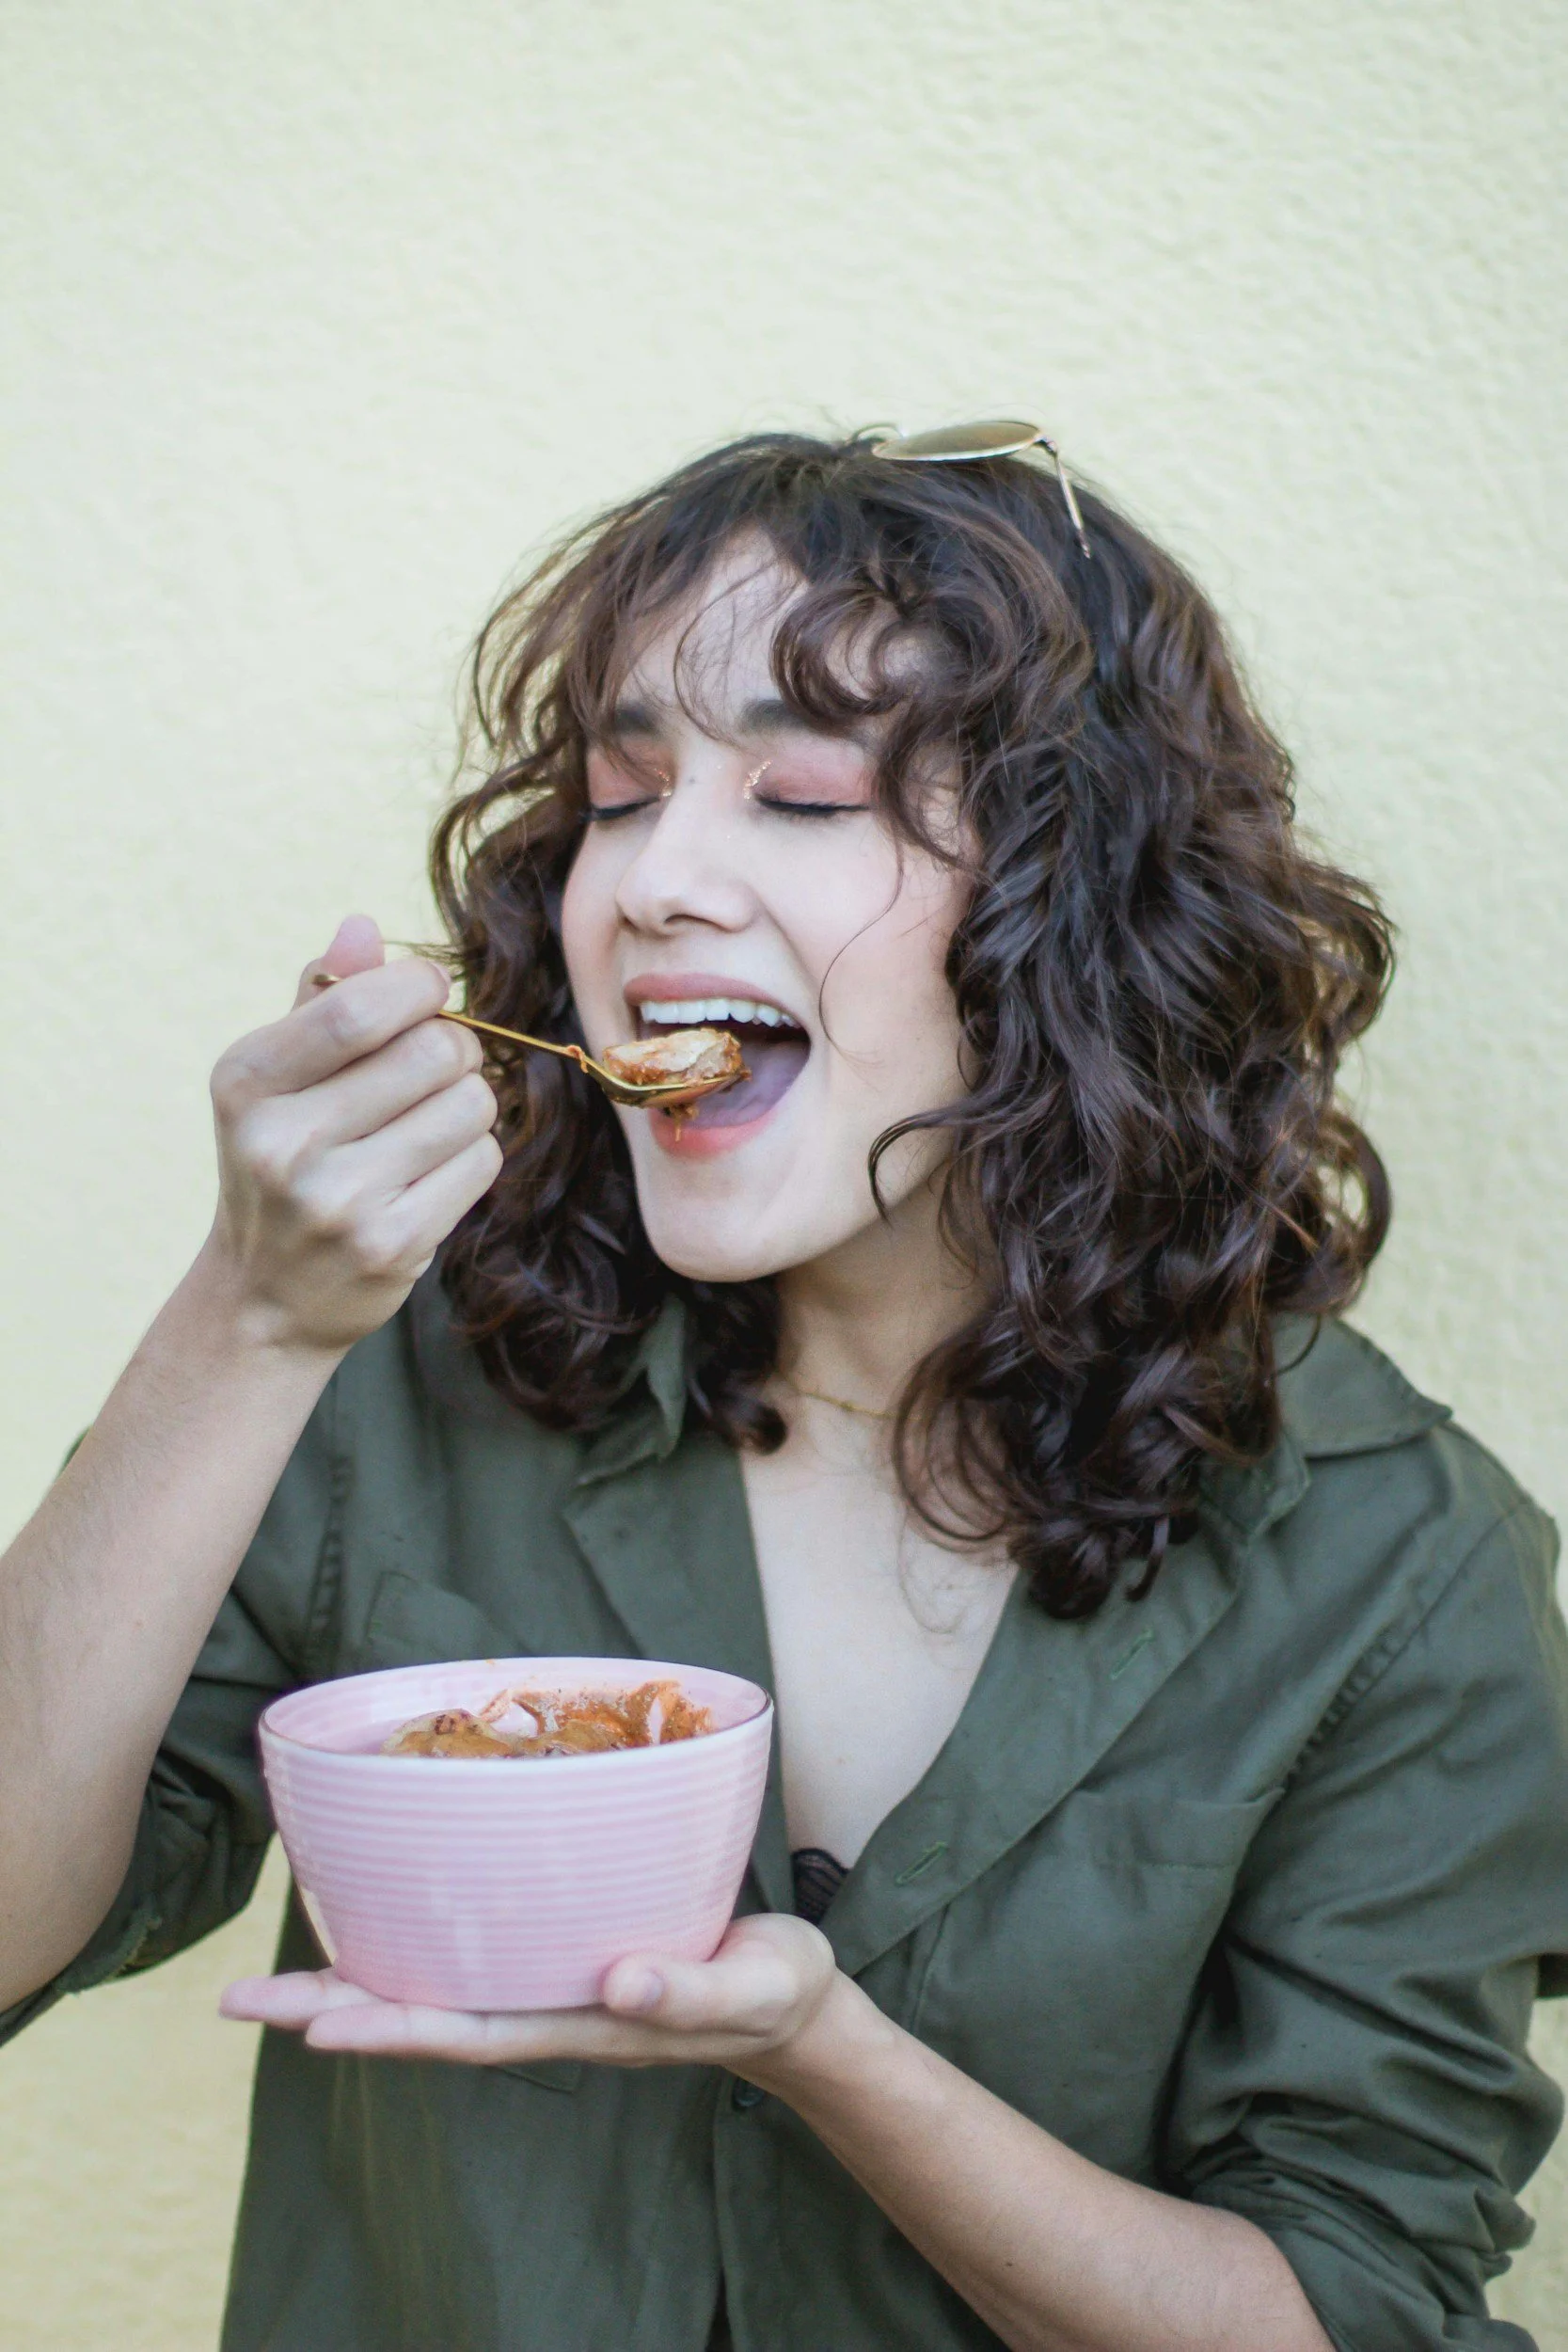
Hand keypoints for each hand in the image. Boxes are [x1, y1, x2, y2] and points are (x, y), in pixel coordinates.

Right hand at [204, 915, 502, 1354]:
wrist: (265, 1297)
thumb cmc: (282, 1162)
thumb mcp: (276, 1079)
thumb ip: (322, 999)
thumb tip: (364, 926)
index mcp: (247, 1080)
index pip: (361, 1008)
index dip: (421, 987)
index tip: (429, 994)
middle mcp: (283, 1142)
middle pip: (435, 1052)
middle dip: (457, 1047)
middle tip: (437, 1067)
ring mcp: (337, 1200)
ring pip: (471, 1105)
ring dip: (468, 1104)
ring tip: (428, 1124)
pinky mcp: (390, 1245)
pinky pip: (481, 1162)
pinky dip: (472, 1156)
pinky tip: (431, 1172)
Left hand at [221, 1913, 842, 2085]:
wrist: (790, 2003)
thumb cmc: (770, 1993)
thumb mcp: (745, 1989)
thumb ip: (686, 1991)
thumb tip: (618, 1986)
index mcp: (582, 2023)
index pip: (467, 2031)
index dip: (390, 2026)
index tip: (316, 2023)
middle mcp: (548, 2010)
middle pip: (425, 2017)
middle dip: (334, 2009)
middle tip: (242, 1999)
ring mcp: (550, 1988)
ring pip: (436, 1989)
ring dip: (355, 1984)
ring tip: (275, 1977)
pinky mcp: (563, 1955)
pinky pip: (471, 1958)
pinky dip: (413, 1946)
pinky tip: (380, 1927)